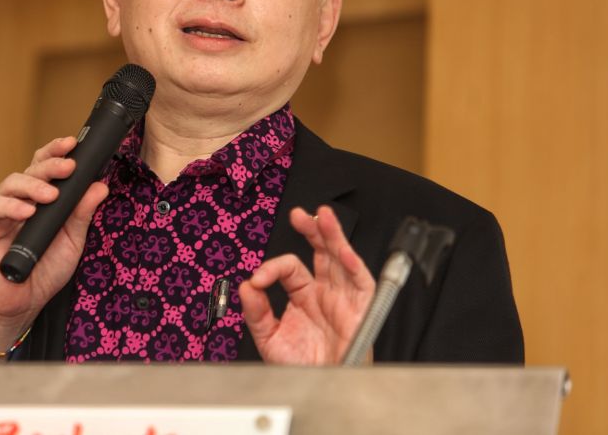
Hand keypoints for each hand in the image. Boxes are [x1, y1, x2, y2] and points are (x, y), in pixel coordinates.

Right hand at [0, 136, 108, 351]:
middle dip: (50, 164)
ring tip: (51, 194)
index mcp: (38, 198)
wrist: (24, 303)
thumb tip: (100, 186)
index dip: (55, 152)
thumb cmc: (47, 269)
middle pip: (30, 170)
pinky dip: (11, 207)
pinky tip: (27, 212)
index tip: (72, 143)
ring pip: (10, 183)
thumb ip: (82, 213)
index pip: (44, 166)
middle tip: (68, 166)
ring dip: (32, 185)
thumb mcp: (72, 240)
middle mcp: (18, 200)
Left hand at [239, 205, 375, 364]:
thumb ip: (256, 312)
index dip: (273, 268)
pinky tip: (343, 251)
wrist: (322, 390)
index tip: (258, 279)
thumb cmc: (302, 367)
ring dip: (334, 236)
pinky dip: (354, 266)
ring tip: (323, 216)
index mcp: (303, 295)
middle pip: (321, 252)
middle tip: (299, 215)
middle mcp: (325, 292)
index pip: (290, 268)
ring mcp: (344, 298)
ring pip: (342, 259)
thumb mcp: (270, 339)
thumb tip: (246, 286)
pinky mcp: (361, 310)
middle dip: (312, 230)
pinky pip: (361, 283)